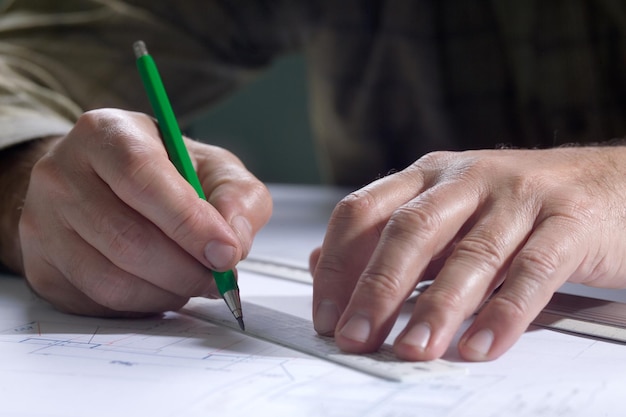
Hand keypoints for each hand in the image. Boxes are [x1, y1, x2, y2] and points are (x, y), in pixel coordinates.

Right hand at [16, 108, 270, 315]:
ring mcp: (42, 223)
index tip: (226, 253)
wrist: (105, 185)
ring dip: (166, 292)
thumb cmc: (166, 173)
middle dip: (186, 270)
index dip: (188, 222)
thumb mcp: (213, 167)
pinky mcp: (40, 267)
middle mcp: (61, 174)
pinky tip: (161, 287)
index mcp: (106, 134)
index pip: (142, 178)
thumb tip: (234, 244)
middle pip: (127, 238)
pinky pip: (96, 303)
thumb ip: (238, 197)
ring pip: (110, 280)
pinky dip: (142, 305)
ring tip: (192, 282)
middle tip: (220, 280)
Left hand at [311, 146, 625, 360]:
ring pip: (470, 253)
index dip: (337, 265)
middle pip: (409, 231)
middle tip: (357, 337)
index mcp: (427, 176)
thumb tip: (322, 265)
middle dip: (377, 289)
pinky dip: (504, 312)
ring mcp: (519, 196)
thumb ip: (387, 238)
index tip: (327, 314)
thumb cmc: (516, 206)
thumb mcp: (444, 214)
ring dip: (436, 308)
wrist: (610, 184)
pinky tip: (480, 345)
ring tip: (413, 349)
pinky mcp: (569, 221)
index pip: (362, 212)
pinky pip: (533, 269)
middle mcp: (466, 179)